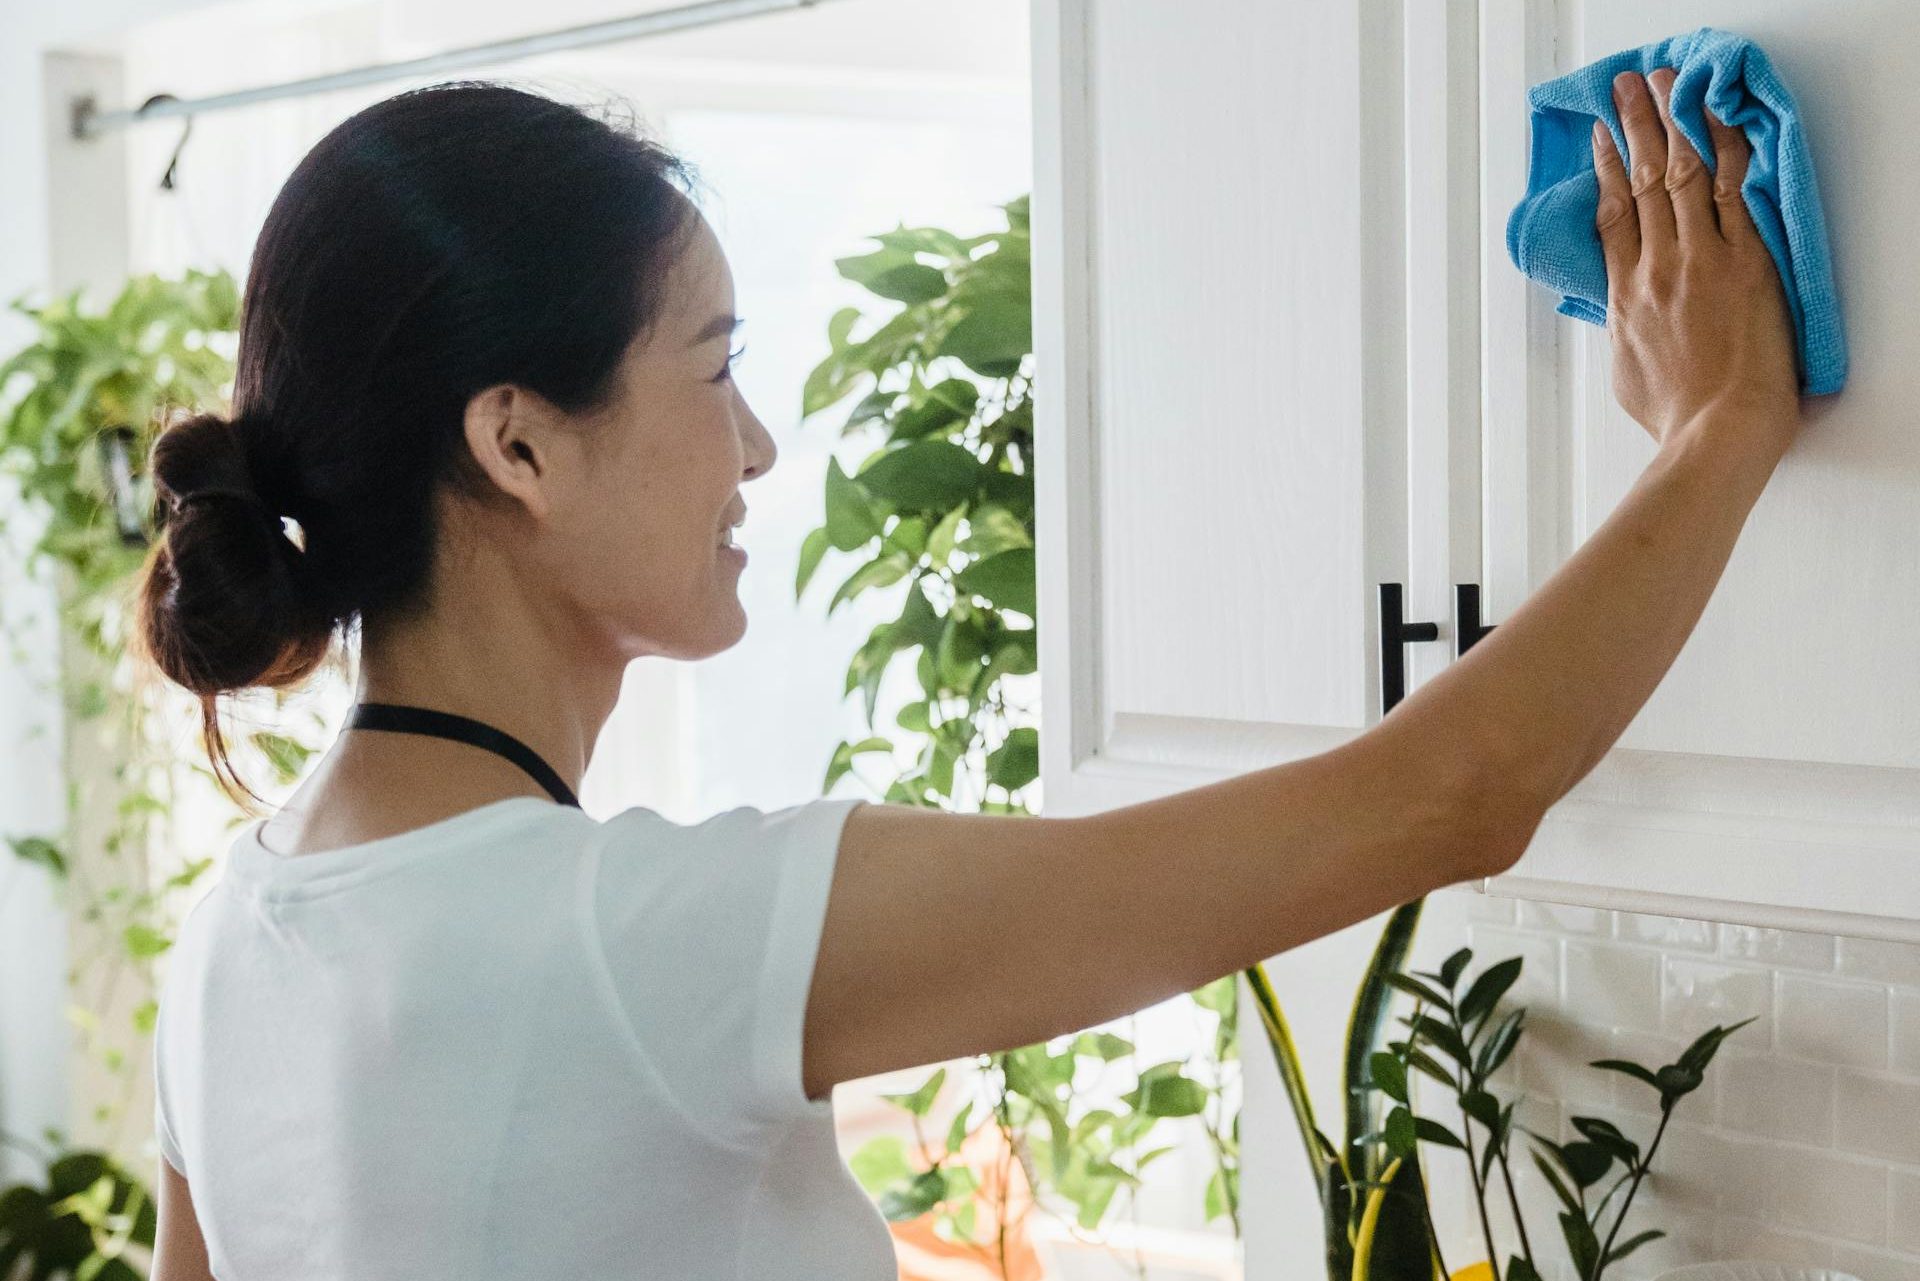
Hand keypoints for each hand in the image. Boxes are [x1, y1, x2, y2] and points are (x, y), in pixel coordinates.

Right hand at [1593, 67, 1800, 459]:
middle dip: (1633, 129)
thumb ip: (1623, 331)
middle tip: (1626, 92)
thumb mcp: (1626, 371)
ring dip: (1672, 123)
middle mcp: (1656, 269)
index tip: (1602, 139)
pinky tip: (1715, 122)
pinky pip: (1732, 193)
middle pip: (1642, 183)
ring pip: (1682, 176)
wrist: (1717, 430)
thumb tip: (1622, 317)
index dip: (1606, 171)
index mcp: (1625, 297)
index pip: (1612, 217)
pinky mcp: (1744, 263)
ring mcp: (1700, 261)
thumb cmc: (1677, 416)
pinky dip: (1723, 151)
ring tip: (1665, 88)